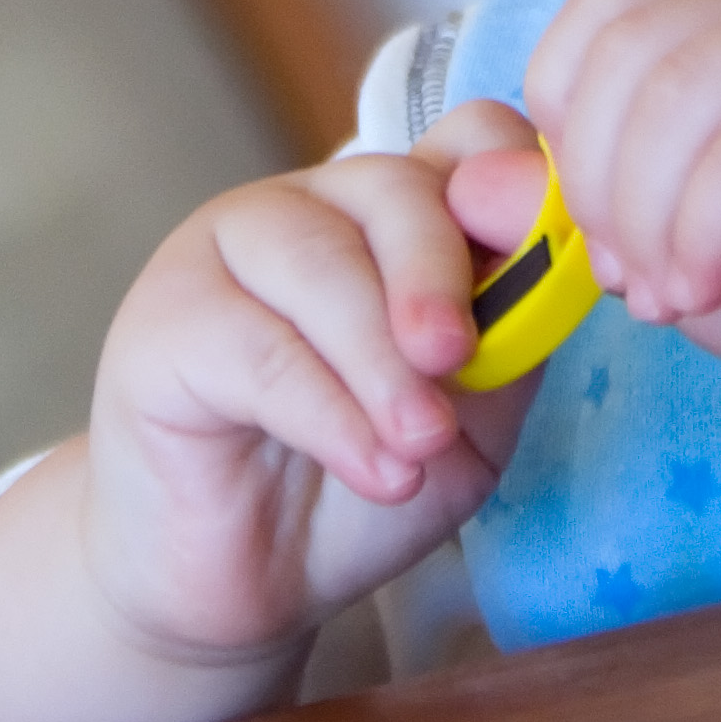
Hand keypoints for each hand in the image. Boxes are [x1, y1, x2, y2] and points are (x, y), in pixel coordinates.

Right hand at [71, 98, 547, 671]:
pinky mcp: (165, 320)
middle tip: (456, 360)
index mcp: (402, 213)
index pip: (473, 140)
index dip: (516, 178)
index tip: (544, 257)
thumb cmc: (363, 480)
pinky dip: (331, 416)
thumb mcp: (473, 419)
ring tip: (419, 445)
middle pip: (395, 187)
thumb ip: (512, 337)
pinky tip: (376, 472)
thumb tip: (556, 260)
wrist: (244, 581)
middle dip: (437, 275)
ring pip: (322, 265)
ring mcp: (229, 250)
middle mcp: (316, 208)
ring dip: (382, 363)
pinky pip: (259, 348)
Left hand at [519, 0, 720, 489]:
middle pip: (626, 51)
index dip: (567, 119)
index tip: (596, 227)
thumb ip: (592, 200)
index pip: (602, 11)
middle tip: (632, 277)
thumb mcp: (681, 244)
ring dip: (646, 217)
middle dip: (596, 183)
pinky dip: (704, 235)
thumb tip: (479, 174)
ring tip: (676, 293)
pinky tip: (717, 289)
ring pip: (678, 96)